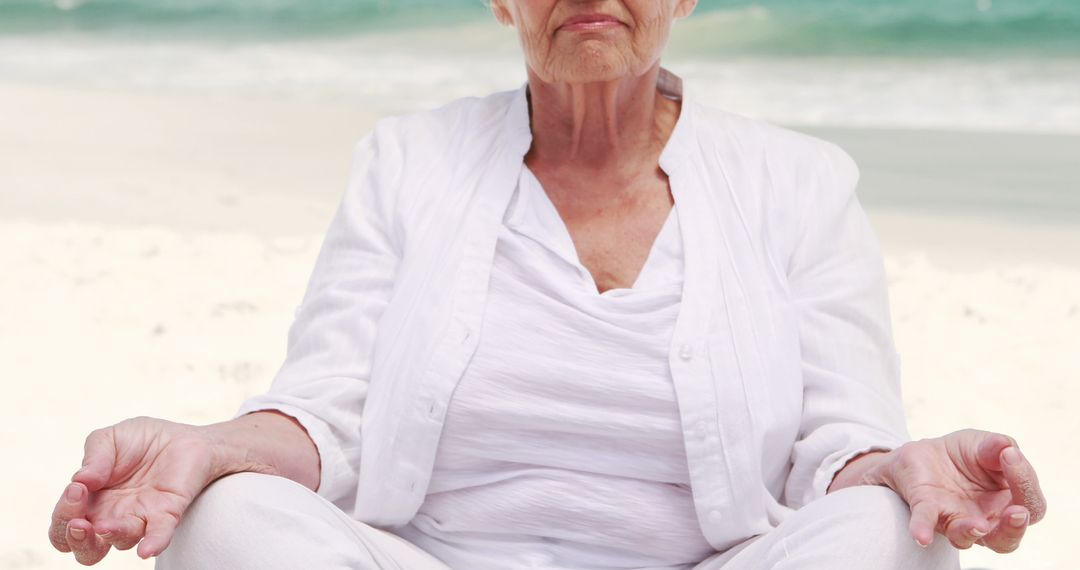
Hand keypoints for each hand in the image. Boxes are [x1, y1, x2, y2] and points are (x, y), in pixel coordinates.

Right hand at [47, 417, 225, 564]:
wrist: (181, 436)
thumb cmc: (140, 440)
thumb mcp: (109, 439)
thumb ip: (93, 457)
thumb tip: (81, 480)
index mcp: (90, 501)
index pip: (64, 524)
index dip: (64, 515)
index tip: (76, 490)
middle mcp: (112, 516)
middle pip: (86, 548)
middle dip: (77, 540)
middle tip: (80, 523)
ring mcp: (140, 517)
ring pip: (121, 542)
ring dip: (112, 535)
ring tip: (107, 526)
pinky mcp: (168, 513)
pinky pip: (160, 535)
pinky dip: (153, 543)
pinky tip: (146, 549)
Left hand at [864, 429, 1046, 552]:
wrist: (923, 453)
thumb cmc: (965, 455)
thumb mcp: (983, 444)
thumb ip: (996, 446)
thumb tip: (1005, 445)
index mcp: (1008, 503)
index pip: (1031, 505)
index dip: (1026, 484)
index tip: (1010, 454)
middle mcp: (985, 520)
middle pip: (1006, 540)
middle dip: (1013, 528)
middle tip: (1017, 512)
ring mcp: (954, 520)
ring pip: (966, 538)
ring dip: (972, 532)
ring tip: (979, 526)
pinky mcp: (927, 509)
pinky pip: (926, 522)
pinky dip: (923, 528)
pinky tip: (922, 537)